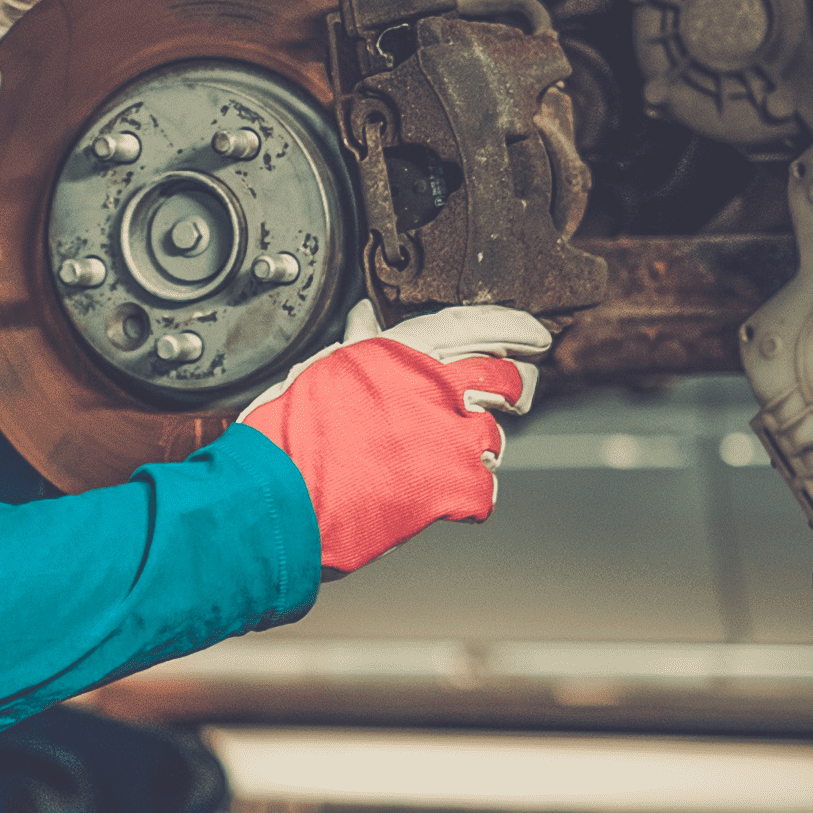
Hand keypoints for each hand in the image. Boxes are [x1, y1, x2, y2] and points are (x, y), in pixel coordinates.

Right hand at [238, 301, 549, 574]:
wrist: (279, 495)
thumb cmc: (290, 432)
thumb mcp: (323, 370)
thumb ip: (360, 344)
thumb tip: (367, 316)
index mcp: (405, 351)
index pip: (479, 326)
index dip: (515, 329)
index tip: (533, 337)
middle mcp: (437, 386)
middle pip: (508, 380)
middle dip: (513, 390)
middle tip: (506, 400)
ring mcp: (451, 438)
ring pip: (493, 438)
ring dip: (473, 449)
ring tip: (435, 460)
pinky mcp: (455, 487)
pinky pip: (484, 489)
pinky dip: (465, 496)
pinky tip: (436, 496)